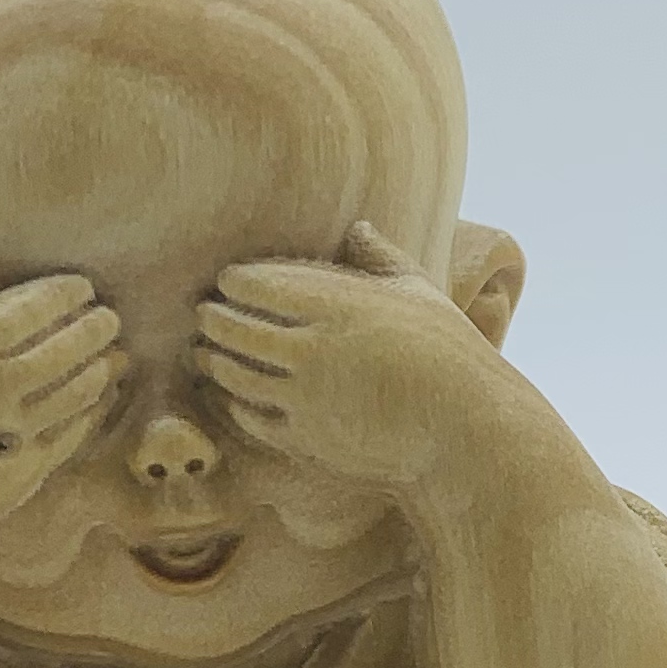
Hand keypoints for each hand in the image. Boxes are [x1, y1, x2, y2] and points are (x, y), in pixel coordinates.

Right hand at [0, 266, 126, 537]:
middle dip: (96, 328)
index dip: (66, 294)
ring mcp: (9, 432)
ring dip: (102, 369)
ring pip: (76, 392)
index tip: (83, 287)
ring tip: (114, 355)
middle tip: (109, 318)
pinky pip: (70, 435)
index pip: (33, 307)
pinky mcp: (19, 473)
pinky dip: (92, 412)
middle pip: (66, 347)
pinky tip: (99, 398)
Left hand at [193, 221, 499, 493]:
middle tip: (202, 314)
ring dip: (213, 361)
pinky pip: (251, 416)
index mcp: (339, 305)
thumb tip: (358, 229)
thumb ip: (381, 258)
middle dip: (212, 319)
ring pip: (235, 374)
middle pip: (234, 328)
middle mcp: (313, 349)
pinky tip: (232, 395)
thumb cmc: (452, 357)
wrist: (465, 432)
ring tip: (206, 353)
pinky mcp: (308, 438)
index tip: (228, 281)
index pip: (256, 284)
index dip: (234, 282)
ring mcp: (306, 397)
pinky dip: (234, 402)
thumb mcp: (421, 294)